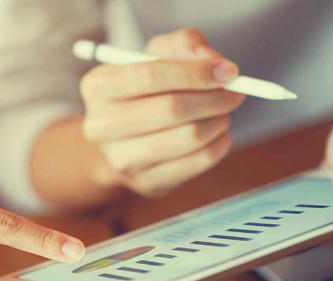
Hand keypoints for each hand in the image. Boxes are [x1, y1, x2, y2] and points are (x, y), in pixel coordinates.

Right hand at [80, 29, 243, 195]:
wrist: (123, 140)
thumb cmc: (144, 89)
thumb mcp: (157, 55)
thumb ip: (184, 45)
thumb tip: (212, 62)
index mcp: (98, 86)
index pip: (150, 75)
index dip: (194, 72)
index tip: (227, 71)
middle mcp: (101, 126)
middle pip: (170, 109)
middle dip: (213, 99)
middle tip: (234, 93)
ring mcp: (121, 160)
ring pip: (188, 138)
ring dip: (218, 121)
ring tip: (223, 113)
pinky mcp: (146, 183)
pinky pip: (196, 163)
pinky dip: (218, 146)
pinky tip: (219, 135)